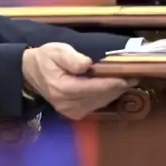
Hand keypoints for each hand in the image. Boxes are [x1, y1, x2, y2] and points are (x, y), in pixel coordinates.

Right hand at [22, 43, 136, 119]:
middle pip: (99, 97)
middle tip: (134, 76)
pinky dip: (106, 96)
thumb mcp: (57, 51)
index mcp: (63, 88)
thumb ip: (72, 58)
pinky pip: (95, 105)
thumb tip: (87, 64)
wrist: (31, 73)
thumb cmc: (46, 59)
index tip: (128, 76)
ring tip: (127, 80)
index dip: (112, 82)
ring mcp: (70, 111)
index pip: (93, 88)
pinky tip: (113, 87)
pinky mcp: (74, 114)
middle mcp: (67, 104)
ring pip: (100, 103)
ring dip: (114, 92)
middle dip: (117, 87)